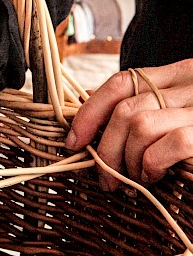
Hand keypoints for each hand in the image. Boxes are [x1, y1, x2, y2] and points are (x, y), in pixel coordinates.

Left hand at [66, 59, 192, 189]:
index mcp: (180, 75)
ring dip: (127, 160)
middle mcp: (192, 84)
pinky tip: (154, 176)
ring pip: (139, 124)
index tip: (74, 141)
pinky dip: (152, 164)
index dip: (90, 112)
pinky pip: (170, 143)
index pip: (121, 82)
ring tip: (135, 180)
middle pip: (124, 109)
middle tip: (106, 179)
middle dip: (105, 149)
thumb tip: (93, 109)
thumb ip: (145, 104)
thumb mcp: (178, 109)